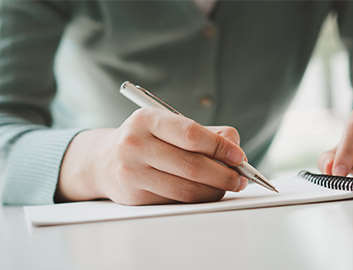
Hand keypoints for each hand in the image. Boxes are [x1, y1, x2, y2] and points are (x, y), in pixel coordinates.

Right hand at [56, 108, 248, 204]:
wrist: (105, 160)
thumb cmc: (147, 140)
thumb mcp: (170, 125)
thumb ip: (206, 133)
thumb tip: (236, 146)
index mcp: (147, 119)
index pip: (191, 134)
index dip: (220, 147)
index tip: (240, 157)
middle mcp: (135, 144)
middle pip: (192, 165)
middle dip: (224, 175)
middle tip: (241, 178)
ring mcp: (132, 172)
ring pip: (186, 189)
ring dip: (215, 190)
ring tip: (228, 186)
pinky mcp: (135, 196)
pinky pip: (176, 201)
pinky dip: (198, 198)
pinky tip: (207, 192)